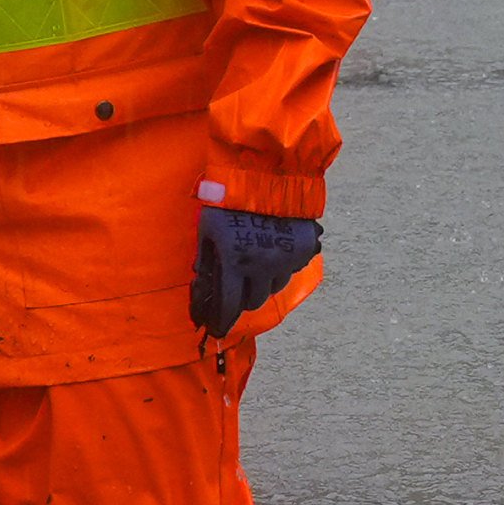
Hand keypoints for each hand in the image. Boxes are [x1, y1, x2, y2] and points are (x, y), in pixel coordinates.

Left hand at [192, 205, 320, 339]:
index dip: (221, 321)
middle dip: (242, 298)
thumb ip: (204, 257)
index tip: (217, 329)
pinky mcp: (302, 251)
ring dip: (262, 283)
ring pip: (273, 287)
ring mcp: (285, 261)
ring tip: (254, 267)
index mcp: (235, 264)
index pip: (228, 305)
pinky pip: (289, 270)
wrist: (270, 175)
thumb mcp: (208, 227)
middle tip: (236, 289)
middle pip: (253, 301)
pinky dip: (280, 268)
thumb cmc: (230, 200)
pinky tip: (272, 252)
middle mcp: (262, 268)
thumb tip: (201, 279)